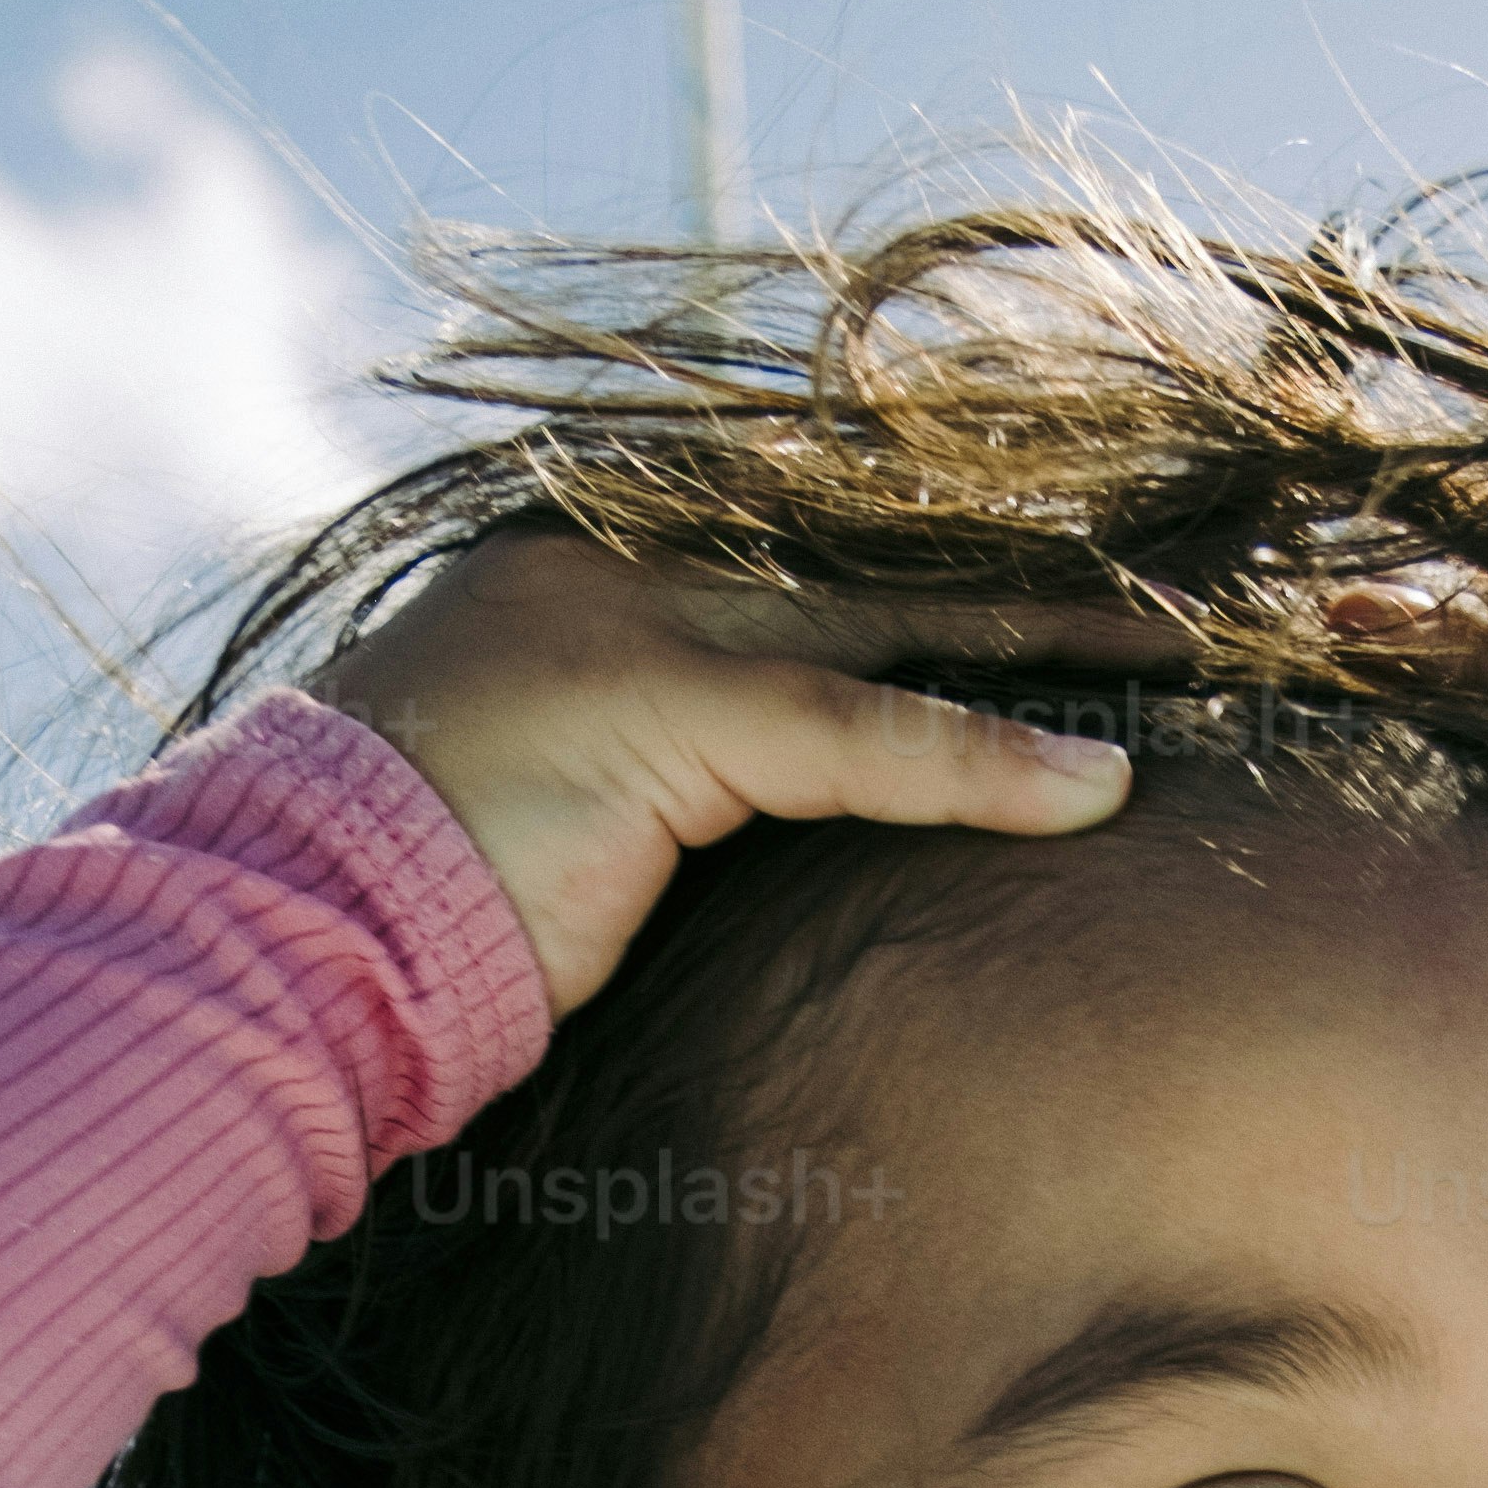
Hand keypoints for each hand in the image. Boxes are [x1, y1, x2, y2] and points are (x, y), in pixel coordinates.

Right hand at [307, 525, 1149, 1018]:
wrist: (281, 937)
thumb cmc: (423, 916)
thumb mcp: (585, 822)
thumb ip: (698, 787)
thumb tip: (816, 824)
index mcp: (604, 569)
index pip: (829, 551)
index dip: (970, 570)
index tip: (1106, 586)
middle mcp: (625, 562)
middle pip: (884, 550)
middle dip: (1047, 568)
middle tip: (1206, 578)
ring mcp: (636, 621)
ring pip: (897, 611)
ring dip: (1061, 638)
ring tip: (1204, 653)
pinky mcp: (655, 710)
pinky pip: (856, 728)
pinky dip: (979, 755)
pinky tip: (1099, 781)